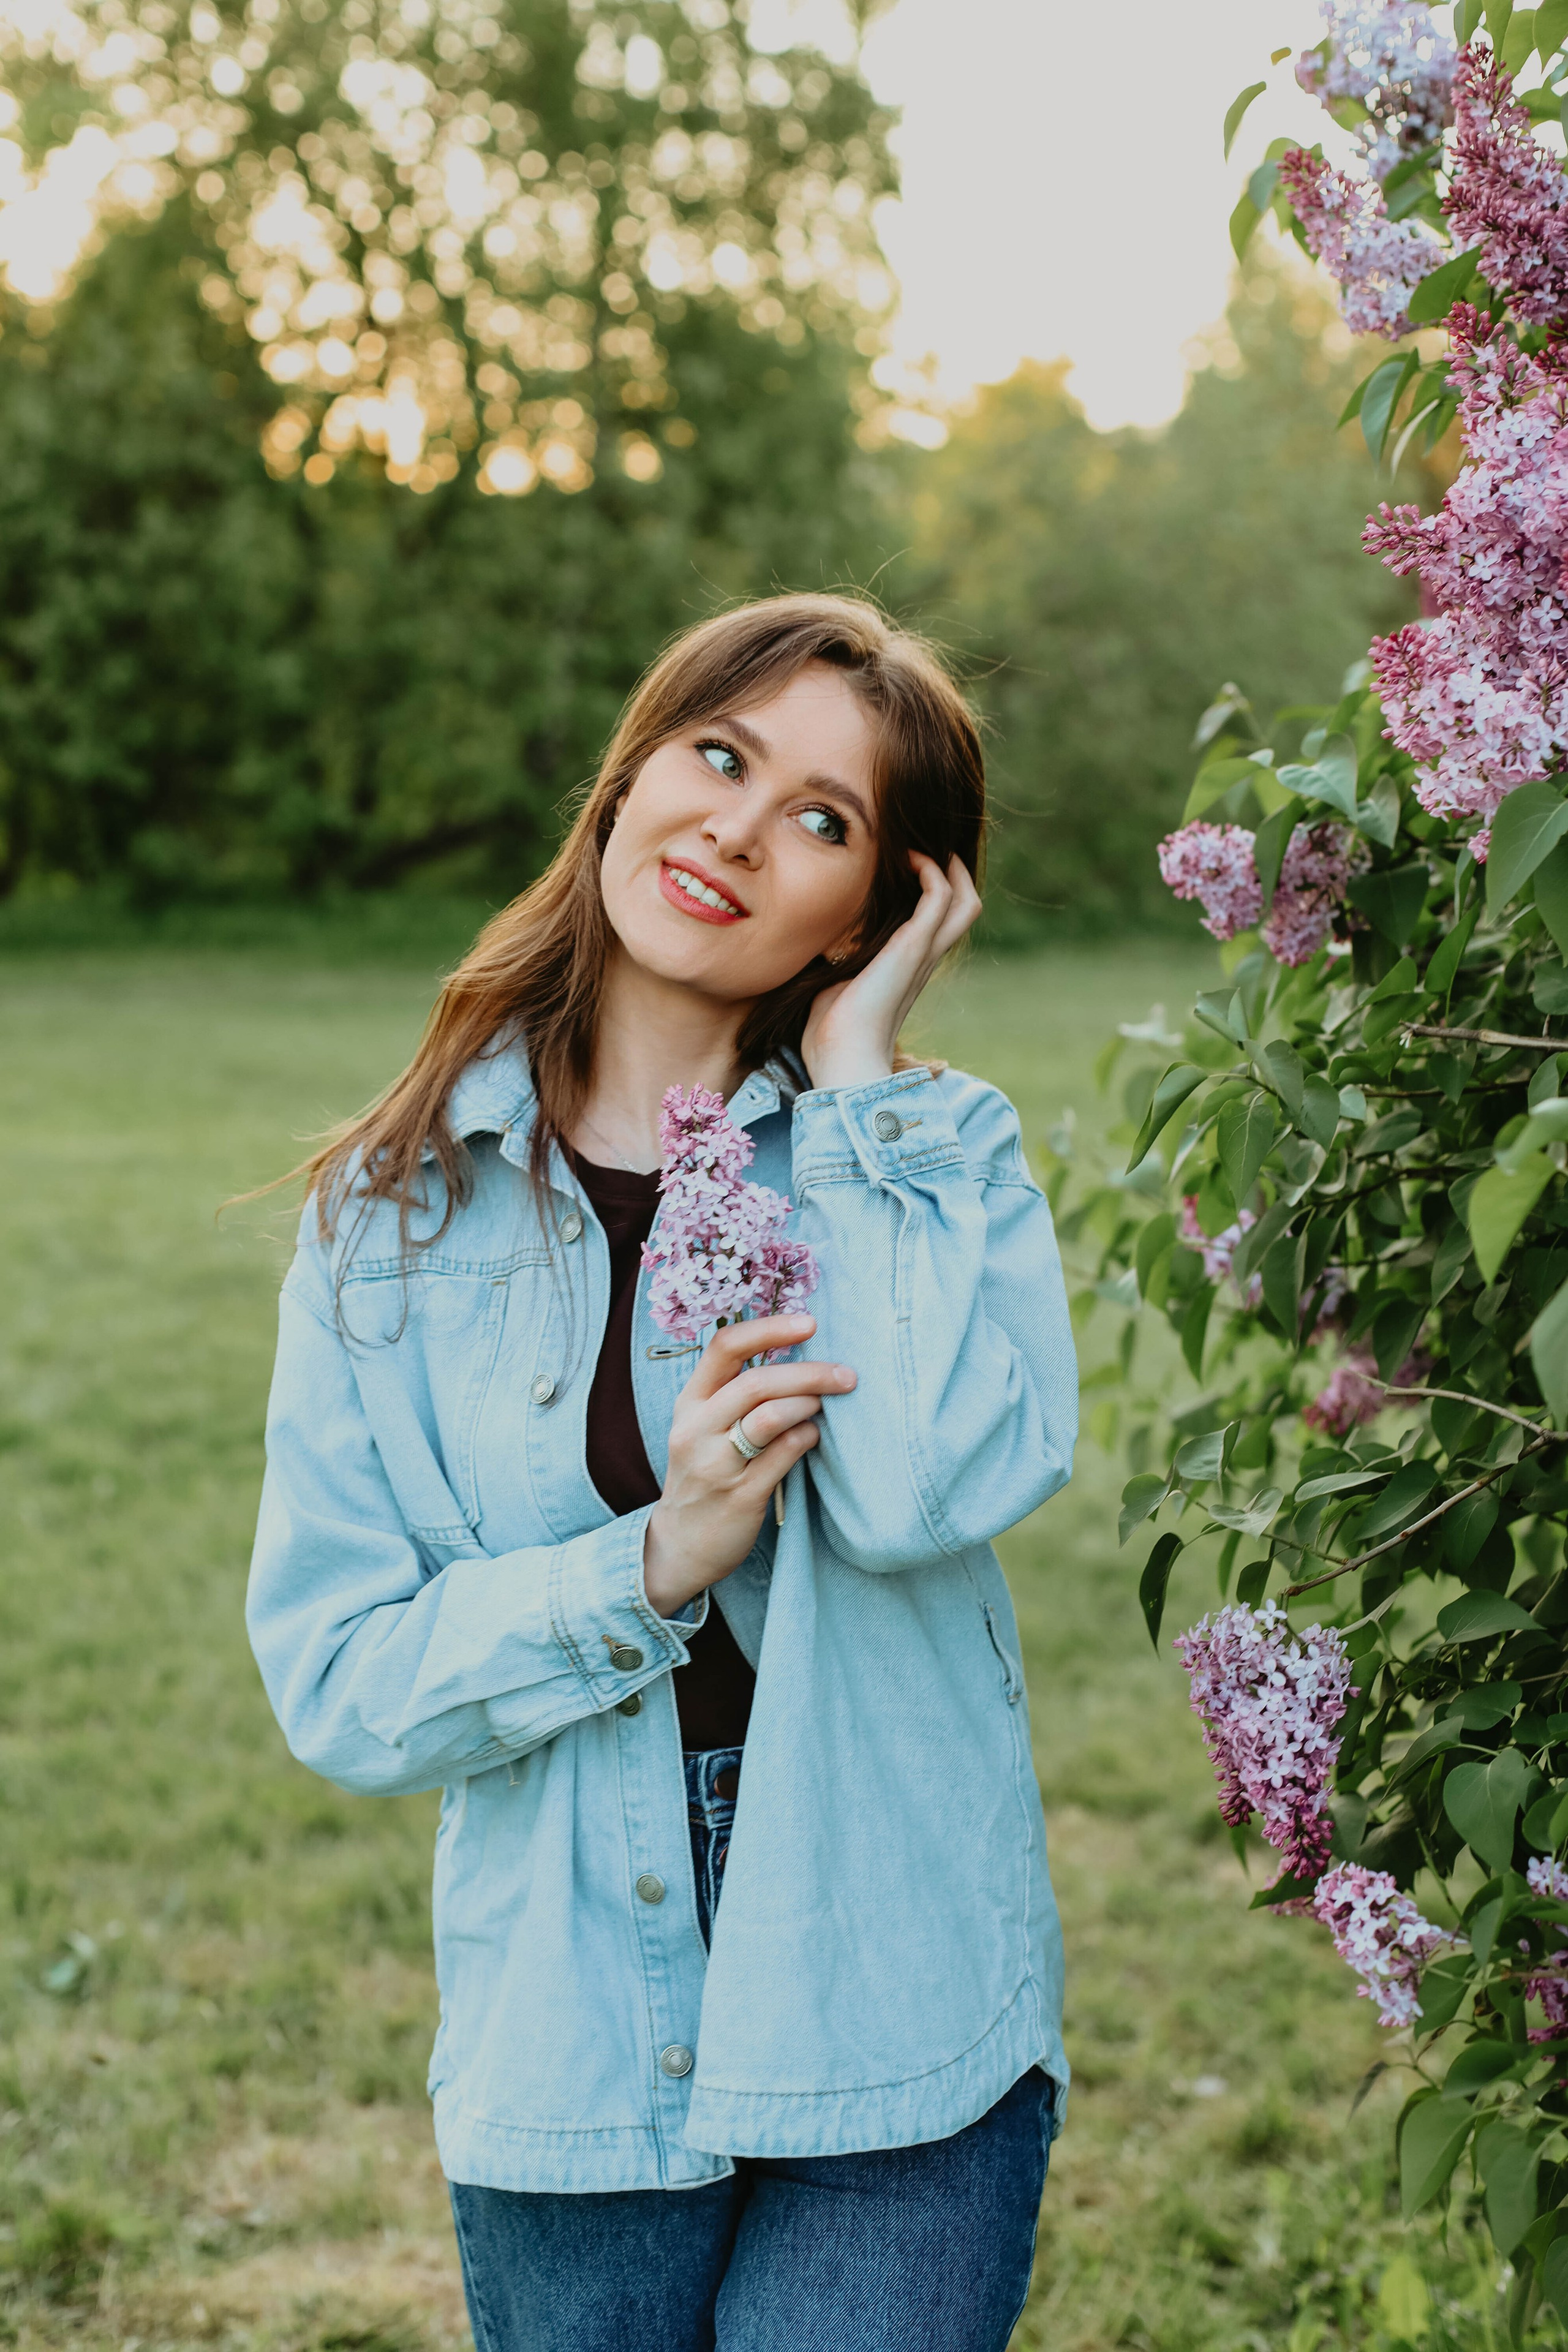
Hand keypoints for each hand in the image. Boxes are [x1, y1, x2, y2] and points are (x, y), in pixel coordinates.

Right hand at [642, 1316, 855, 1616]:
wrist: (680, 1545)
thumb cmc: (704, 1475)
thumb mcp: (704, 1427)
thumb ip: (736, 1394)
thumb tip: (798, 1356)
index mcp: (689, 1403)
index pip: (724, 1347)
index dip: (769, 1328)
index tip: (809, 1323)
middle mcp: (696, 1429)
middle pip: (756, 1381)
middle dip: (809, 1372)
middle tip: (846, 1374)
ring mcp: (716, 1464)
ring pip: (770, 1416)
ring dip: (808, 1404)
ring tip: (825, 1405)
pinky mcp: (740, 1496)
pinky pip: (784, 1455)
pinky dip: (807, 1438)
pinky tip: (814, 1438)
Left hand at [802, 851, 981, 1092]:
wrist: (841, 1054)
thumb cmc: (830, 1029)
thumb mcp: (834, 980)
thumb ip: (835, 957)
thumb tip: (813, 939)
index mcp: (909, 967)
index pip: (940, 924)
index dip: (935, 891)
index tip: (908, 864)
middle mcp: (925, 958)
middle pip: (966, 909)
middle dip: (954, 874)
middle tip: (926, 849)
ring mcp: (923, 952)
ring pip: (965, 901)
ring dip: (947, 868)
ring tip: (919, 849)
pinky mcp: (914, 946)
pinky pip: (939, 896)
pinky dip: (930, 871)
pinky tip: (908, 859)